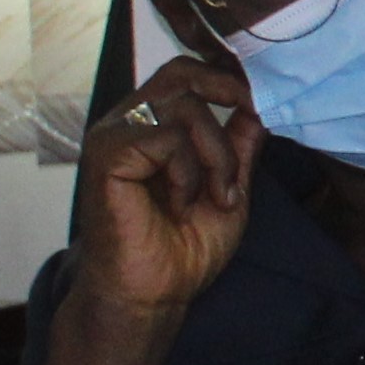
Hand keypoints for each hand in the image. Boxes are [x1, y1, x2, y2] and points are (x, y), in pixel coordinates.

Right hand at [72, 56, 263, 318]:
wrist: (152, 293)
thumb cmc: (183, 246)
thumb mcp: (229, 187)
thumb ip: (239, 146)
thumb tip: (256, 107)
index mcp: (150, 125)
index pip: (184, 72)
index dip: (225, 78)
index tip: (257, 103)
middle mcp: (126, 123)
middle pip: (183, 75)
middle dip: (227, 105)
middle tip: (244, 146)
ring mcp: (112, 137)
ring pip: (183, 106)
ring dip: (216, 154)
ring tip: (213, 197)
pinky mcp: (106, 156)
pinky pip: (166, 138)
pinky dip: (188, 172)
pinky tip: (181, 204)